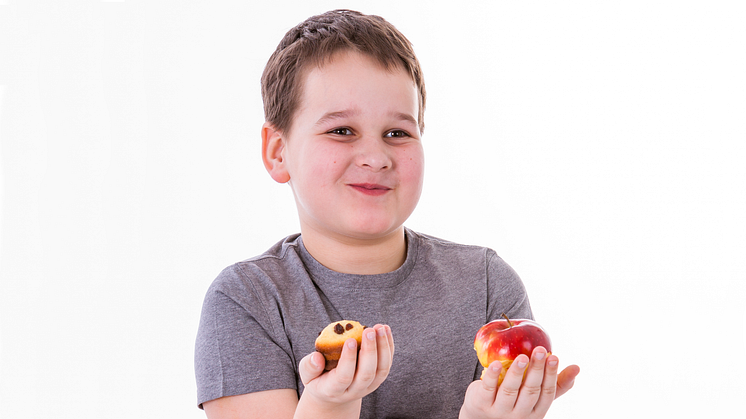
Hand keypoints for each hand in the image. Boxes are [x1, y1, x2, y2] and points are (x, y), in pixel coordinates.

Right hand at [296, 324, 394, 415]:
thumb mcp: (306, 375)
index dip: (348, 359)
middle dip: (370, 351)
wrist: (333, 393)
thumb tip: (317, 357)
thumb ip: (309, 367)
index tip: (350, 340)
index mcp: (334, 390)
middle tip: (369, 330)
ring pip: (381, 370)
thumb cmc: (318, 378)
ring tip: (380, 327)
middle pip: (366, 374)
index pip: (344, 377)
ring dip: (383, 347)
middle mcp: (354, 391)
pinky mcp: (378, 379)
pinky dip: (388, 346)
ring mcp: (368, 386)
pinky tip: (385, 329)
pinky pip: (387, 364)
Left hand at [460, 346, 578, 418]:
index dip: (551, 375)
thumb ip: (555, 385)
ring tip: (522, 356)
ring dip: (517, 372)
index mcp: (536, 412)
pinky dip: (493, 375)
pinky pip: (488, 388)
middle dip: (536, 370)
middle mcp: (519, 414)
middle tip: (540, 350)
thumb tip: (577, 368)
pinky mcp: (482, 403)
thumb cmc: (514, 402)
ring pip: (510, 390)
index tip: (554, 356)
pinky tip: (496, 363)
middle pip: (530, 391)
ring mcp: (500, 411)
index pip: (547, 393)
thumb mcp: (534, 397)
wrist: (480, 417)